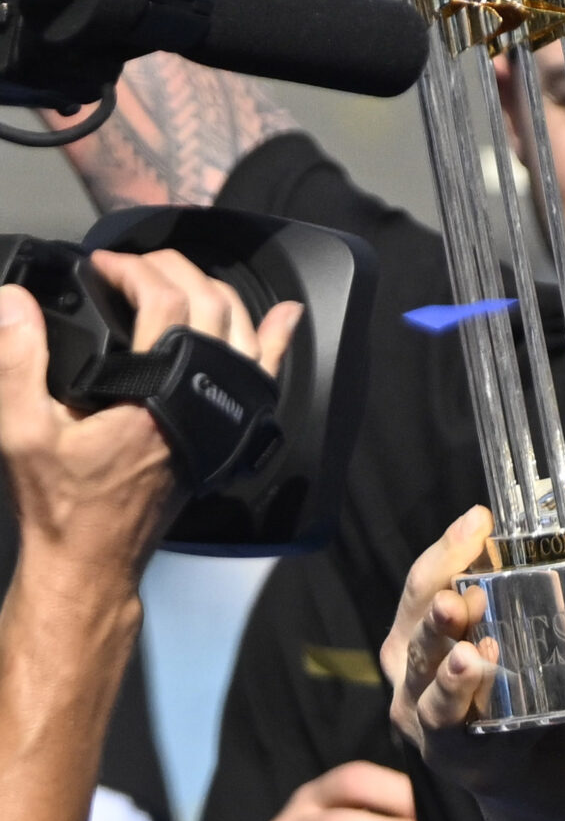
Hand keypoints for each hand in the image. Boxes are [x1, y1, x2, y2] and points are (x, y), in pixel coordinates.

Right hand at [0, 249, 296, 592]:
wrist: (94, 558)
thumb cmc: (62, 504)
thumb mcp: (22, 430)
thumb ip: (16, 361)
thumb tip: (11, 300)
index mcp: (156, 393)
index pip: (164, 304)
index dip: (133, 270)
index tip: (102, 263)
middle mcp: (201, 398)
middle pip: (210, 305)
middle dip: (174, 268)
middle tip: (133, 262)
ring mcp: (222, 413)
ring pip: (241, 330)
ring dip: (213, 290)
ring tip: (176, 272)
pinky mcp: (227, 430)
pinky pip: (263, 372)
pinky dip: (274, 338)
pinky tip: (282, 315)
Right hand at [384, 507, 564, 813]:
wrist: (533, 776)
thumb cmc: (516, 696)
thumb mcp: (505, 640)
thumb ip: (507, 597)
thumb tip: (536, 535)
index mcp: (416, 644)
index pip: (420, 590)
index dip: (445, 555)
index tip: (478, 520)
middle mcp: (410, 683)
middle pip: (417, 639)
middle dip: (438, 612)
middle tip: (464, 593)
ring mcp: (429, 726)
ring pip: (430, 693)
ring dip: (450, 671)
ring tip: (469, 652)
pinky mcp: (458, 759)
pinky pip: (458, 732)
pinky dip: (472, 708)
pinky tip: (489, 685)